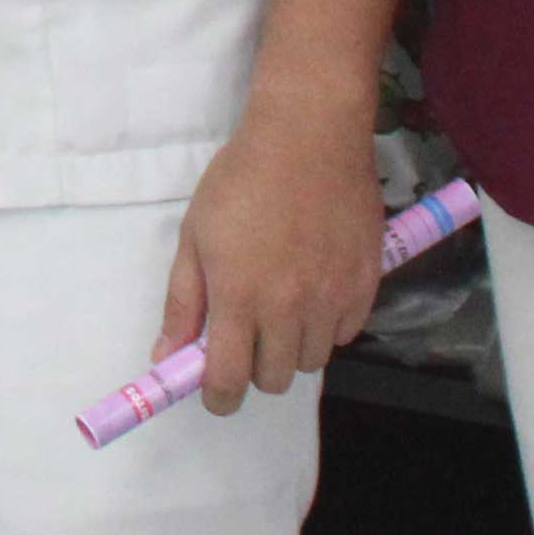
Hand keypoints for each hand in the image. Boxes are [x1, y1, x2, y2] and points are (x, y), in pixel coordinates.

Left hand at [164, 100, 384, 417]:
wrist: (309, 137)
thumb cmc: (241, 180)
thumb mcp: (195, 235)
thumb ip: (182, 301)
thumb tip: (167, 357)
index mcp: (238, 297)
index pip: (228, 379)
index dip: (217, 398)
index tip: (213, 395)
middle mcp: (288, 308)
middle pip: (274, 379)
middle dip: (254, 370)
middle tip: (245, 338)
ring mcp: (332, 299)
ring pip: (311, 360)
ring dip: (291, 348)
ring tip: (280, 308)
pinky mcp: (366, 286)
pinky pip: (346, 333)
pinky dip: (327, 326)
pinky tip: (313, 293)